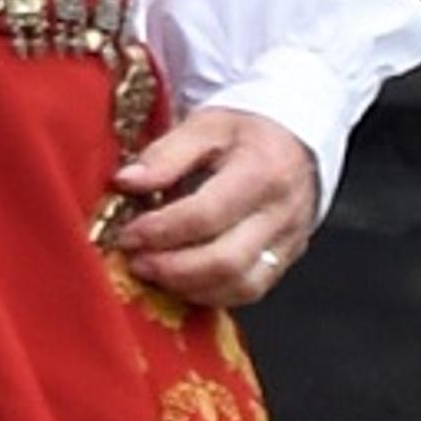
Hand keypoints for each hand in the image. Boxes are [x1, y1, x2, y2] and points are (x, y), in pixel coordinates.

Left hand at [108, 104, 320, 307]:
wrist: (294, 142)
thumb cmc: (245, 134)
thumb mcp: (205, 126)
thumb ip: (165, 154)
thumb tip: (126, 182)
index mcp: (262, 171)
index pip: (207, 214)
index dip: (161, 230)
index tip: (127, 234)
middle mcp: (281, 213)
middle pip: (226, 260)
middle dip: (172, 269)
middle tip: (136, 261)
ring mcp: (288, 241)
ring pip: (240, 285)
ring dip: (189, 287)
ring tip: (154, 272)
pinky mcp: (286, 260)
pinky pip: (249, 291)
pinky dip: (210, 293)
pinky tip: (181, 281)